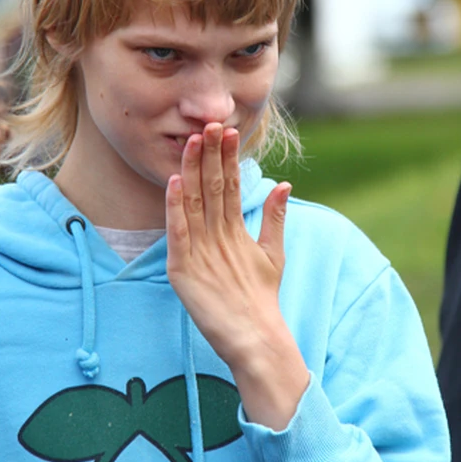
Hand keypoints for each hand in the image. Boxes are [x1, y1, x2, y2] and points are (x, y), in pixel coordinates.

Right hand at [165, 123, 308, 429]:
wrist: (255, 337)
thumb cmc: (261, 297)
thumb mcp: (272, 253)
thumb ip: (275, 219)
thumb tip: (284, 183)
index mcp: (227, 231)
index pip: (227, 187)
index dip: (228, 160)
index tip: (230, 131)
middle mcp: (208, 237)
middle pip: (208, 189)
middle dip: (209, 156)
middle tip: (209, 124)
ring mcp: (194, 251)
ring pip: (193, 203)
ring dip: (193, 171)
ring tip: (193, 141)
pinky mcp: (183, 269)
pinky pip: (179, 232)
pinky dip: (177, 207)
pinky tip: (176, 182)